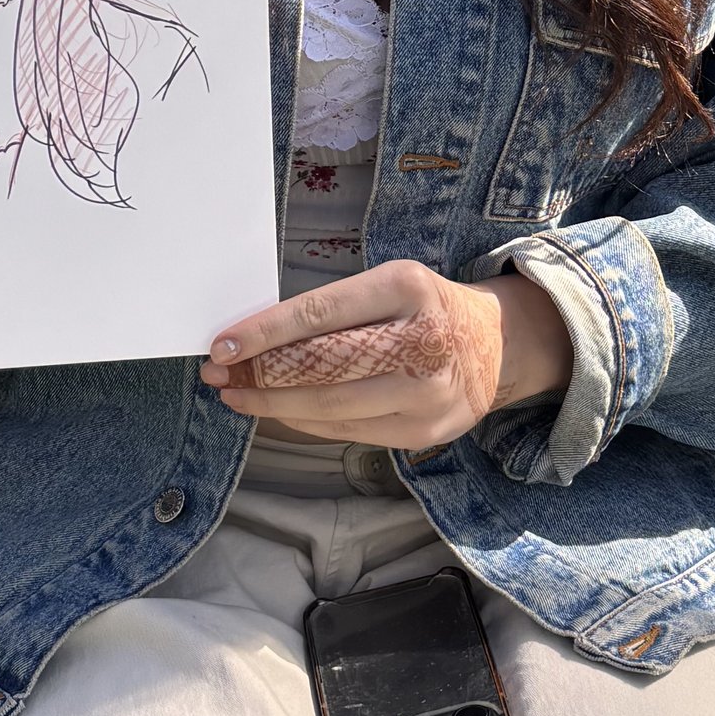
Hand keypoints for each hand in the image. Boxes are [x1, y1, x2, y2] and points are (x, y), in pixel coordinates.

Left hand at [200, 259, 571, 449]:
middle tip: (218, 374)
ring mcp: (426, 393)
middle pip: (322, 366)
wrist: (496, 347)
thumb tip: (255, 338)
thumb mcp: (390, 284)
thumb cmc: (425, 308)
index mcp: (407, 289)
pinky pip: (348, 430)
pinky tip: (279, 411)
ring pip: (331, 407)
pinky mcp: (424, 431)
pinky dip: (306, 421)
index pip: (320, 314)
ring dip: (273, 405)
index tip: (223, 344)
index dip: (265, 333)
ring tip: (238, 396)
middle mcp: (422, 341)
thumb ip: (334, 310)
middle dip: (260, 374)